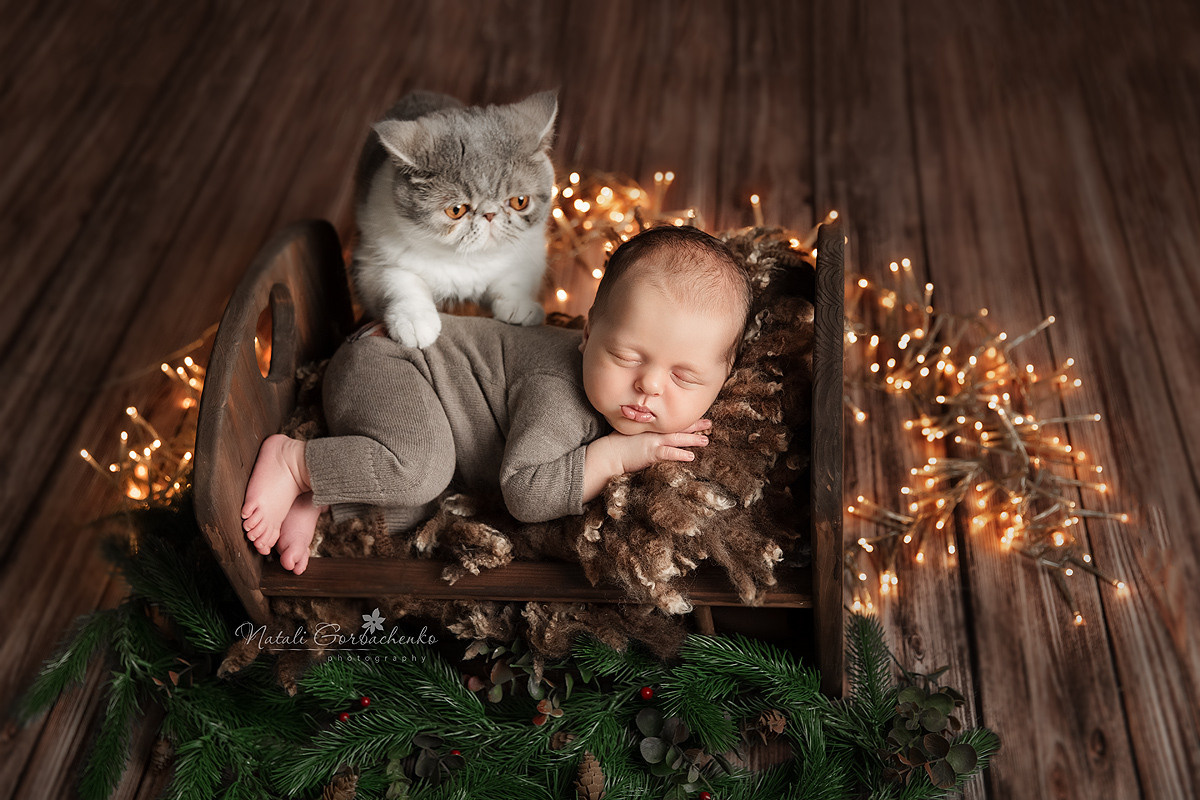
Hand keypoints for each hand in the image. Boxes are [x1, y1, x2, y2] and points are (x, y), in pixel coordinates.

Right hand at [583, 420, 711, 502]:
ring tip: (706, 440)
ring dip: (692, 439)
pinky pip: (668, 453)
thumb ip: (641, 429)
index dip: (684, 420)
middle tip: (709, 423)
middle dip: (695, 425)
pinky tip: (691, 456)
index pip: (670, 422)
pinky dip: (680, 454)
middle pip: (678, 427)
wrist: (608, 453)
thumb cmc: (616, 444)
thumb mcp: (630, 432)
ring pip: (677, 438)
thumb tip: (647, 428)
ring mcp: (653, 442)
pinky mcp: (650, 453)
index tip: (697, 417)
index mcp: (650, 427)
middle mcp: (653, 432)